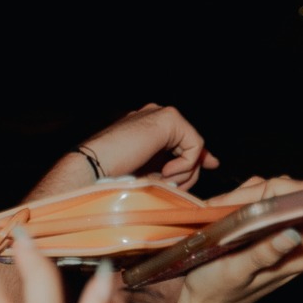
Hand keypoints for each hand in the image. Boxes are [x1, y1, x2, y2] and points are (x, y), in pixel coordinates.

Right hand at [80, 103, 219, 190]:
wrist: (92, 170)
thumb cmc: (111, 179)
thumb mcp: (146, 175)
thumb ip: (170, 170)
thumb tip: (200, 168)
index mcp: (143, 129)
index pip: (180, 139)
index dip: (196, 156)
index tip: (211, 165)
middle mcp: (153, 116)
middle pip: (190, 143)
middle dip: (192, 169)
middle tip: (175, 187)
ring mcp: (159, 114)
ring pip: (193, 147)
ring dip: (185, 172)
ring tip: (164, 182)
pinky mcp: (168, 118)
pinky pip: (194, 146)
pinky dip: (185, 165)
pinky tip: (165, 172)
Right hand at [179, 176, 302, 302]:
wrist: (207, 302)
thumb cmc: (216, 290)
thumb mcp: (236, 272)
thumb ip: (264, 254)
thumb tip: (293, 234)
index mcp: (300, 253)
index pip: (295, 199)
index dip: (263, 193)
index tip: (231, 203)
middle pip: (284, 194)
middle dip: (250, 195)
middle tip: (220, 209)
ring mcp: (293, 237)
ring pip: (274, 195)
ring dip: (244, 198)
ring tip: (219, 214)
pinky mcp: (280, 234)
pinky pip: (268, 204)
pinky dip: (246, 203)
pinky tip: (227, 215)